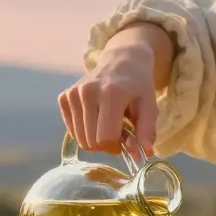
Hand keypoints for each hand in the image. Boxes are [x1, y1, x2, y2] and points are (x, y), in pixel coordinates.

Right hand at [59, 23, 170, 155]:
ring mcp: (73, 94)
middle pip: (91, 142)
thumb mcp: (150, 106)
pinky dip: (85, 131)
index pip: (105, 138)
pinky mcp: (64, 97)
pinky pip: (72, 131)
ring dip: (95, 139)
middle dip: (106, 145)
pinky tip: (96, 118)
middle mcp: (88, 92)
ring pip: (80, 139)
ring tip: (108, 123)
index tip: (126, 139)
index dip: (117, 146)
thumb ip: (147, 131)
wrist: (122, 60)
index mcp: (111, 93)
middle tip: (118, 132)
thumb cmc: (138, 86)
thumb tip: (143, 155)